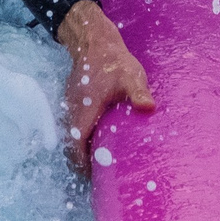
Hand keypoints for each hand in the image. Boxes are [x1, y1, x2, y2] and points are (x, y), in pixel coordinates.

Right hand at [55, 0, 155, 174]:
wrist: (93, 42)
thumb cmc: (113, 60)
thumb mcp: (130, 76)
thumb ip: (138, 92)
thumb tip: (149, 107)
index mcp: (84, 110)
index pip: (76, 145)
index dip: (82, 164)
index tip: (94, 177)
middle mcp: (72, 112)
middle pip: (71, 146)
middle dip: (81, 163)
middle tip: (100, 178)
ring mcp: (71, 108)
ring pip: (71, 138)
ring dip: (81, 152)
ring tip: (100, 167)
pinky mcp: (74, 105)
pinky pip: (74, 128)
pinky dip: (82, 140)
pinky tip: (97, 145)